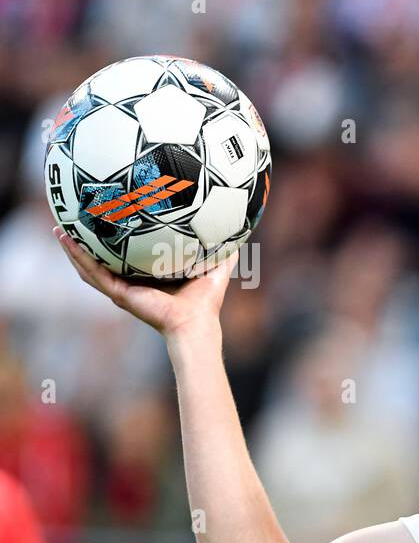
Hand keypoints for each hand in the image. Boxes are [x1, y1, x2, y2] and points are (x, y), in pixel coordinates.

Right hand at [54, 225, 237, 338]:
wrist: (197, 323)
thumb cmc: (206, 299)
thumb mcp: (214, 266)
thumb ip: (223, 248)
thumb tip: (236, 225)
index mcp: (149, 277)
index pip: (127, 256)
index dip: (116, 241)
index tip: (107, 218)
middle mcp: (132, 283)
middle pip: (101, 261)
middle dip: (86, 244)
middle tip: (72, 222)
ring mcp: (122, 290)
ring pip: (89, 267)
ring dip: (73, 250)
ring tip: (58, 230)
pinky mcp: (118, 294)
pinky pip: (93, 273)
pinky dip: (78, 257)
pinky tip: (66, 241)